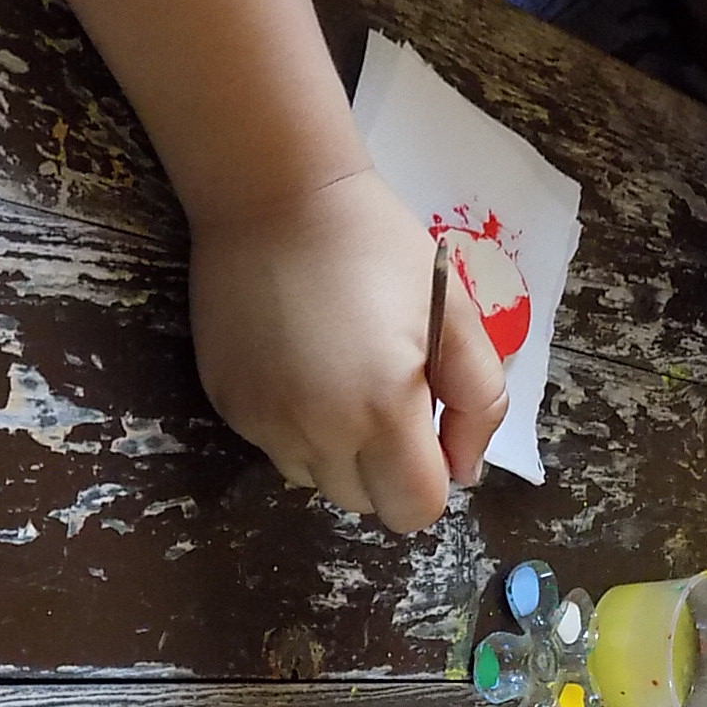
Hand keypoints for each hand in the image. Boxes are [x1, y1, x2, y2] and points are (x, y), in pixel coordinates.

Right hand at [189, 166, 506, 529]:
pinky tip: (303, 368)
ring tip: (343, 382)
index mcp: (383, 411)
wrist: (274, 196)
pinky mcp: (228, 406)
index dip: (432, 479)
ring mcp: (264, 423)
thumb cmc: (378, 248)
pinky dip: (297, 429)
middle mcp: (317, 432)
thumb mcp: (457, 316)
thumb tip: (464, 472)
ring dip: (340, 455)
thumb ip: (479, 404)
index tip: (430, 430)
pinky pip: (276, 448)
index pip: (415, 510)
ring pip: (317, 482)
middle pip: (366, 504)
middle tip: (390, 397)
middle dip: (388, 469)